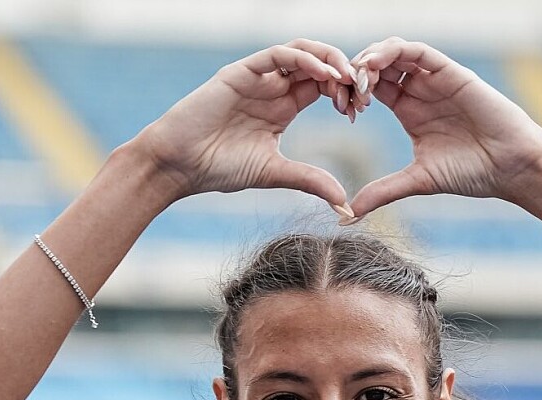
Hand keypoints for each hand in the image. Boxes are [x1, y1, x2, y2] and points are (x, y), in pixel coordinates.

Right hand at [138, 40, 356, 210]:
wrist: (180, 165)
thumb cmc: (219, 169)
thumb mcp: (275, 174)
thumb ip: (310, 180)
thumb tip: (344, 204)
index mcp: (283, 107)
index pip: (323, 87)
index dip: (344, 94)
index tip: (359, 112)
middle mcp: (272, 87)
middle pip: (318, 65)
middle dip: (344, 74)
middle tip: (361, 92)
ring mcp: (257, 77)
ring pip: (301, 52)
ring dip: (328, 60)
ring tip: (347, 77)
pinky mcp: (241, 72)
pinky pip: (277, 55)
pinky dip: (303, 59)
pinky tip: (322, 73)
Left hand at [346, 38, 541, 217]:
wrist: (509, 166)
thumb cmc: (471, 173)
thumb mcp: (417, 181)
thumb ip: (383, 192)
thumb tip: (348, 215)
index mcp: (409, 111)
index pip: (371, 89)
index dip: (352, 93)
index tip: (345, 110)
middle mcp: (420, 91)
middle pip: (378, 67)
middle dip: (355, 74)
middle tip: (345, 93)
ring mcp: (434, 79)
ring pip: (393, 53)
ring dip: (370, 59)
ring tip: (358, 78)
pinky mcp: (450, 72)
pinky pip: (417, 51)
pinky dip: (393, 51)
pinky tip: (375, 66)